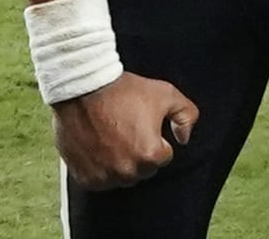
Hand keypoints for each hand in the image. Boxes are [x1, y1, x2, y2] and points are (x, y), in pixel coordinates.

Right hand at [52, 72, 198, 191]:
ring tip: (110, 136)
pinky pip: (100, 180)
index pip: (163, 156)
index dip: (155, 138)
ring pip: (122, 176)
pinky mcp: (85, 178)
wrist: (82, 88)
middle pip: (142, 169)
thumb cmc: (123, 91)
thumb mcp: (165, 94)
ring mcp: (104, 177)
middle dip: (138, 152)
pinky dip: (100, 168)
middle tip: (125, 129)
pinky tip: (97, 146)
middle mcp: (127, 172)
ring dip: (120, 162)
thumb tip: (184, 137)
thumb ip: (186, 115)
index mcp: (150, 155)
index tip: (141, 124)